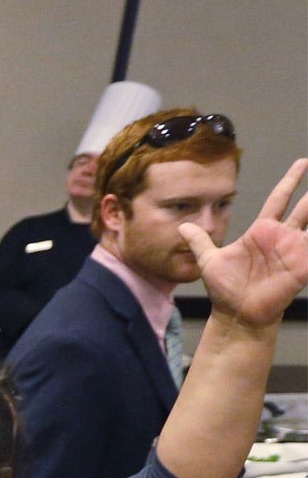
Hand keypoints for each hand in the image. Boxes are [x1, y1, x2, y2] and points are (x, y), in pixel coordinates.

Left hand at [188, 157, 307, 331]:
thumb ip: (200, 242)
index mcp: (262, 231)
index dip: (290, 181)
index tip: (301, 163)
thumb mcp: (209, 261)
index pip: (279, 198)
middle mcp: (280, 237)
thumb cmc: (225, 289)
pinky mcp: (302, 265)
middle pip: (303, 208)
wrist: (236, 314)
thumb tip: (183, 227)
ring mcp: (293, 250)